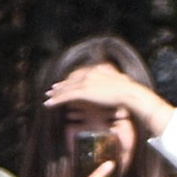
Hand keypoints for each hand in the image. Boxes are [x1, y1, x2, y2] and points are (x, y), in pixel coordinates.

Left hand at [45, 67, 165, 134]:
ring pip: (66, 88)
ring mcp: (85, 83)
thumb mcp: (121, 80)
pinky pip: (66, 97)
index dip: (71, 80)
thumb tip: (115, 76)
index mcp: (96, 71)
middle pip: (70, 81)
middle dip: (60, 86)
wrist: (130, 94)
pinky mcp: (83, 92)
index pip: (79, 76)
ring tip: (47, 97)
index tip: (64, 83)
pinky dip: (56, 100)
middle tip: (51, 90)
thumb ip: (114, 77)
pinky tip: (49, 104)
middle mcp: (88, 75)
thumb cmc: (129, 90)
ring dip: (55, 93)